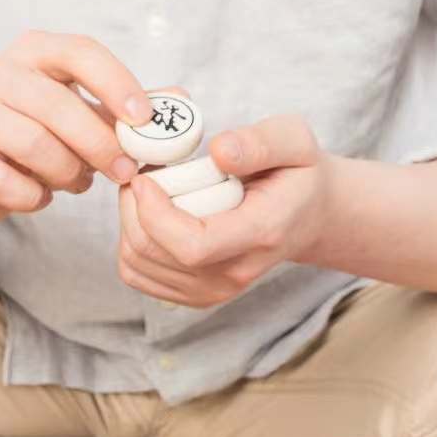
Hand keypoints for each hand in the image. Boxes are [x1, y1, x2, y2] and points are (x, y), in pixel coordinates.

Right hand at [0, 31, 152, 223]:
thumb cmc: (30, 130)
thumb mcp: (79, 110)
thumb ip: (125, 109)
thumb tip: (182, 103)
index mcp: (36, 50)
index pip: (81, 53)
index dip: (117, 84)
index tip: (143, 121)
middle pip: (58, 106)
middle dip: (99, 144)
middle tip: (123, 171)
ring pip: (35, 146)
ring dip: (67, 173)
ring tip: (76, 182)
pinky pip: (6, 183)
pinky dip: (33, 197)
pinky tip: (40, 196)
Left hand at [117, 115, 332, 306]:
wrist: (307, 216)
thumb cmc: (297, 174)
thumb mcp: (295, 141)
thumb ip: (260, 142)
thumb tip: (218, 152)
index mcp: (262, 234)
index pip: (193, 245)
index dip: (154, 212)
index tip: (145, 177)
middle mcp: (235, 274)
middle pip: (154, 253)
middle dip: (133, 208)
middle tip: (144, 173)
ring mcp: (213, 291)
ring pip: (137, 264)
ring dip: (129, 222)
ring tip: (151, 190)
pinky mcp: (193, 295)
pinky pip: (137, 273)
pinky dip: (131, 240)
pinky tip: (153, 215)